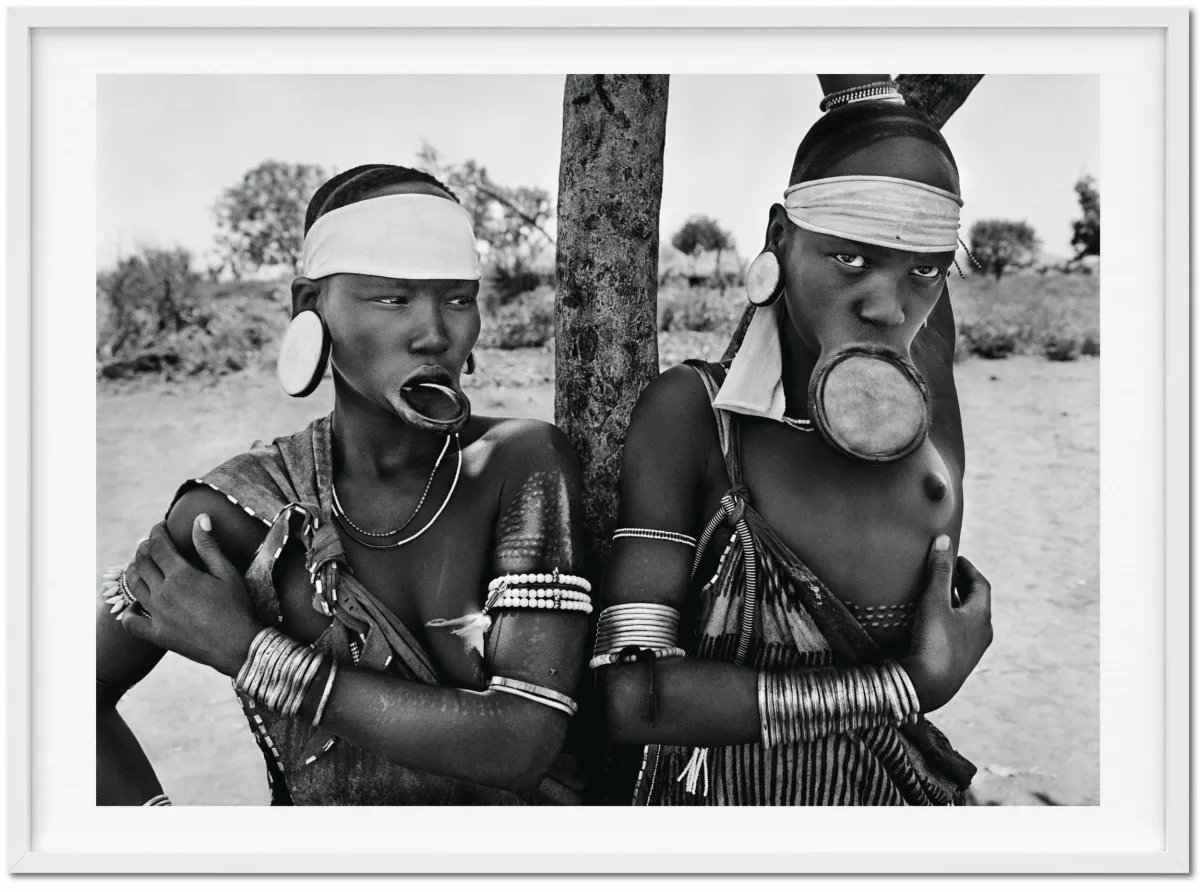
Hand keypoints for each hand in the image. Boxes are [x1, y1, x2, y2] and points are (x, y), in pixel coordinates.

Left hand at [120, 516, 264, 677]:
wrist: (238, 645)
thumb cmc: (238, 607)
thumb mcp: (227, 572)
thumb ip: (208, 546)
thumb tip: (199, 518)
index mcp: (181, 575)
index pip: (158, 546)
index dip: (156, 533)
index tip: (160, 527)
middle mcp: (163, 593)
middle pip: (142, 563)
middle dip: (144, 549)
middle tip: (150, 545)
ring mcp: (157, 614)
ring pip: (134, 586)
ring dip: (134, 571)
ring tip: (141, 566)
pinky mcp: (157, 634)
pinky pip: (131, 622)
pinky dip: (128, 611)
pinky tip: (136, 605)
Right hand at [900, 536, 992, 713]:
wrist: (928, 687)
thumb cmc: (934, 642)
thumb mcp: (935, 601)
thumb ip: (939, 571)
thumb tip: (943, 540)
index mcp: (982, 616)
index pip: (981, 585)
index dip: (968, 569)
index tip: (956, 558)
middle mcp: (982, 634)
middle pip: (976, 603)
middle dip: (962, 586)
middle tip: (946, 573)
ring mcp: (972, 651)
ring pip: (967, 621)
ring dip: (955, 605)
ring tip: (937, 596)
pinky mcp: (958, 664)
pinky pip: (958, 635)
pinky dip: (949, 622)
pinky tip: (931, 624)